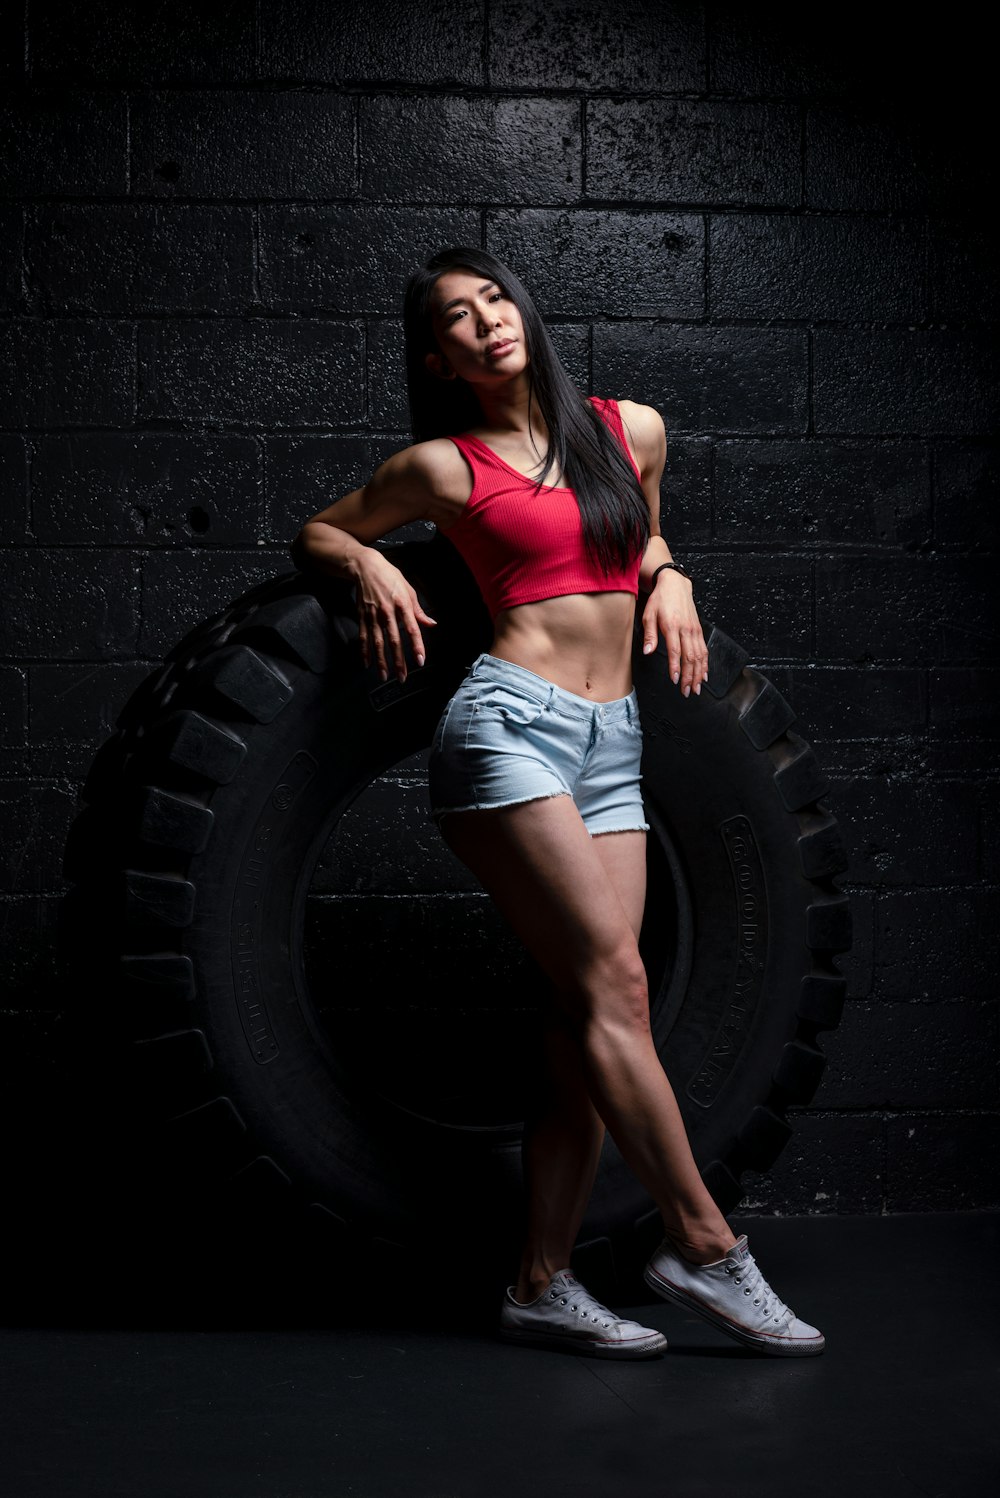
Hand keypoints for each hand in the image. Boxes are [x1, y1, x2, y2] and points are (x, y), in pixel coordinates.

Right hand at [353, 549, 436, 682]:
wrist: (366, 567)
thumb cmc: (390, 577)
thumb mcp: (409, 590)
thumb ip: (419, 610)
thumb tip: (431, 624)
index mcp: (402, 605)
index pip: (412, 629)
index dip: (417, 646)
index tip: (420, 660)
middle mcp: (387, 612)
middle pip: (394, 641)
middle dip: (398, 661)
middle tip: (402, 678)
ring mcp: (373, 615)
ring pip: (378, 643)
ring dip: (381, 661)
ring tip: (384, 676)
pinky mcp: (362, 616)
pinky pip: (363, 637)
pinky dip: (364, 651)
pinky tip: (367, 664)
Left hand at [641, 572, 708, 697]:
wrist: (675, 585)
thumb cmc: (660, 600)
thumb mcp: (648, 614)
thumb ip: (649, 635)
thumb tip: (648, 651)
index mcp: (672, 626)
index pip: (675, 651)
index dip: (676, 667)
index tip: (675, 680)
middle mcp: (686, 629)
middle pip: (690, 657)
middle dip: (689, 677)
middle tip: (687, 691)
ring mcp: (695, 630)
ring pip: (700, 656)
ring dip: (699, 673)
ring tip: (697, 688)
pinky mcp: (699, 630)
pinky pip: (704, 649)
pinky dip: (705, 664)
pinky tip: (704, 674)